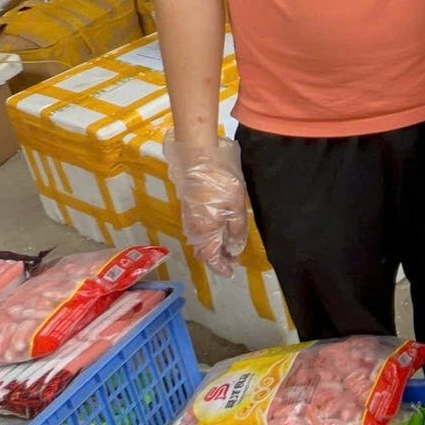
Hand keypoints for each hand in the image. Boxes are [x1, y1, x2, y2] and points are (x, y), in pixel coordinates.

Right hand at [163, 134, 249, 277]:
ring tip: (228, 244)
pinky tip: (218, 227)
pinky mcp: (188, 203)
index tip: (230, 272)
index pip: (211, 257)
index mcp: (204, 230)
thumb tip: (234, 250)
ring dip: (212, 245)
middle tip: (232, 258)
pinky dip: (208, 233)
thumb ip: (236, 230)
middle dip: (216, 257)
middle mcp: (193, 226)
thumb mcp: (236, 205)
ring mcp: (188, 215)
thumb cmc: (220, 179)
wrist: (197, 153)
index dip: (221, 266)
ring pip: (199, 238)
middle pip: (203, 249)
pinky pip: (198, 227)